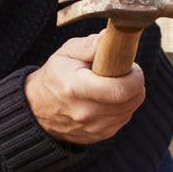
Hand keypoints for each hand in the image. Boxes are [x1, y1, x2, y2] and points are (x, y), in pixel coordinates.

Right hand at [23, 34, 145, 144]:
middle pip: (131, 99)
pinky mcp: (100, 135)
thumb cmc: (55, 76)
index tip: (131, 66)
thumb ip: (90, 45)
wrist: (37, 110)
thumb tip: (110, 37)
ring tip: (113, 82)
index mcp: (77, 89)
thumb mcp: (66, 53)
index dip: (135, 76)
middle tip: (123, 70)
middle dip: (135, 82)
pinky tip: (109, 97)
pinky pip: (125, 118)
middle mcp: (87, 113)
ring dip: (130, 94)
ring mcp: (94, 128)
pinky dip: (123, 106)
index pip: (121, 90)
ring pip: (131, 109)